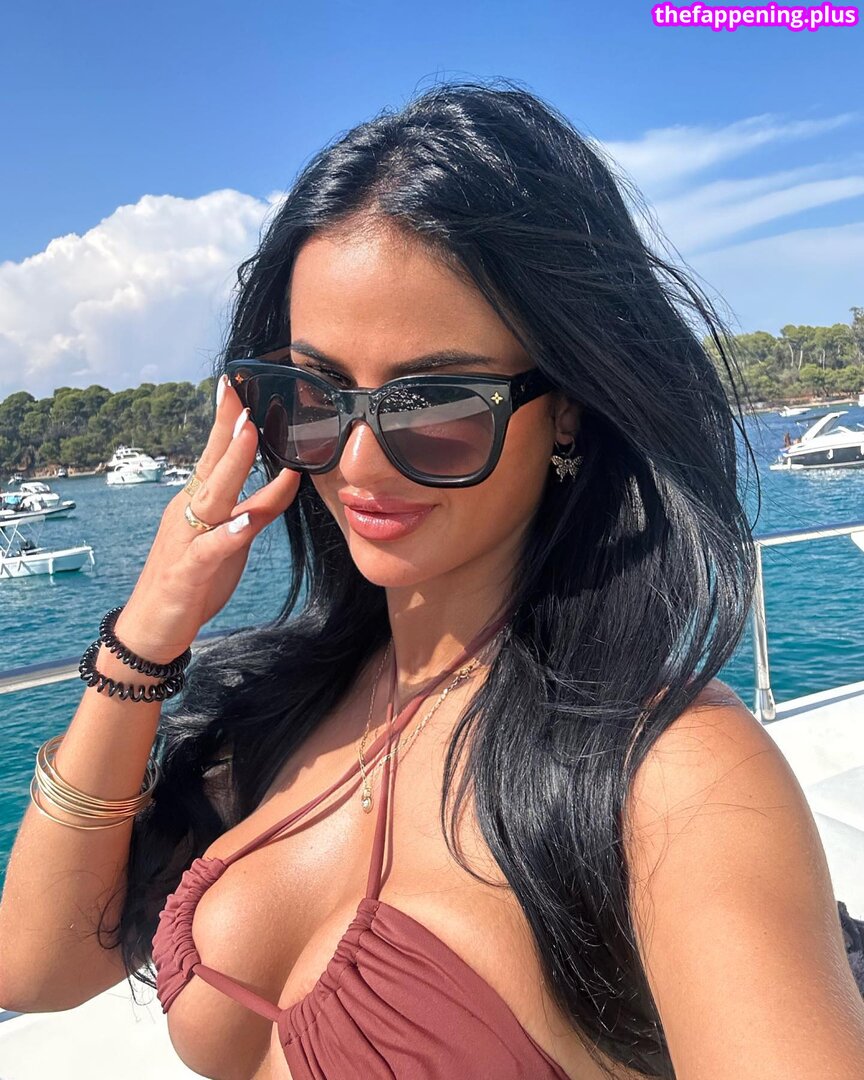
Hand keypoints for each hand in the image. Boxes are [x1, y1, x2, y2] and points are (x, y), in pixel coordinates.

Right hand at [115, 374, 300, 662]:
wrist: (152, 628)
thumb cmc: (193, 581)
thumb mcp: (229, 542)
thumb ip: (253, 511)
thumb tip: (284, 483)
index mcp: (196, 503)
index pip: (213, 455)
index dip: (225, 422)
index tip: (235, 384)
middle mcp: (188, 514)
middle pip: (212, 466)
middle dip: (229, 430)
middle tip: (245, 394)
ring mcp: (187, 541)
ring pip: (211, 498)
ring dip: (231, 465)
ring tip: (248, 435)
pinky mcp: (189, 573)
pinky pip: (211, 550)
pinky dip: (228, 535)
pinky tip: (244, 523)